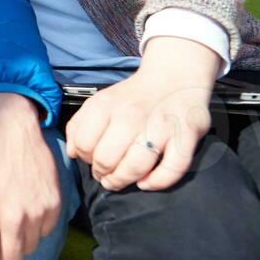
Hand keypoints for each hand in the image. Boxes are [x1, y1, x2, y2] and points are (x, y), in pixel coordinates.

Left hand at [0, 92, 60, 259]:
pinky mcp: (54, 203)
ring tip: (8, 223)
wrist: (11, 124)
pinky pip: (46, 232)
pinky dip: (35, 229)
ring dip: (18, 243)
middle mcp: (13, 215)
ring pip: (30, 248)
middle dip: (0, 258)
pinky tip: (25, 212)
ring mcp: (37, 210)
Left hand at [65, 37, 220, 191]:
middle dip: (103, 174)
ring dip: (123, 181)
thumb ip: (79, 124)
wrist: (175, 77)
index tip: (92, 161)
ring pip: (136, 166)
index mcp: (107, 105)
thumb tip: (72, 153)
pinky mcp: (187, 135)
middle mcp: (132, 114)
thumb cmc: (134, 97)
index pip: (84, 144)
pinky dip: (156, 182)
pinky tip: (146, 183)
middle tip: (106, 176)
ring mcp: (160, 125)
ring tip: (120, 181)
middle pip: (107, 159)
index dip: (85, 159)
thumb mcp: (100, 101)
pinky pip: (172, 169)